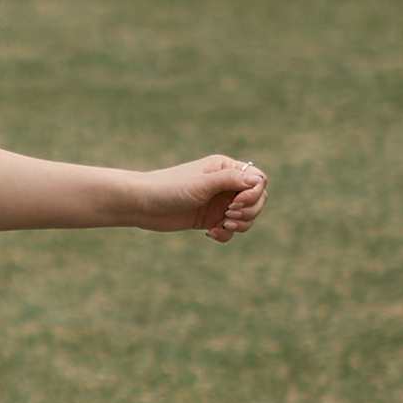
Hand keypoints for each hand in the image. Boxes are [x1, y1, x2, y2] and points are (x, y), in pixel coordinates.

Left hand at [127, 154, 267, 241]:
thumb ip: (230, 180)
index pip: (258, 180)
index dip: (253, 194)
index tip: (233, 204)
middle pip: (258, 199)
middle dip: (249, 211)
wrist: (143, 204)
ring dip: (240, 225)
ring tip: (222, 226)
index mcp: (226, 168)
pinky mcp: (211, 219)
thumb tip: (259, 181)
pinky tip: (210, 233)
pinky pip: (231, 229)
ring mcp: (219, 202)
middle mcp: (226, 184)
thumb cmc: (170, 188)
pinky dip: (225, 234)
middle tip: (228, 216)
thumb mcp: (202, 183)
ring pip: (247, 216)